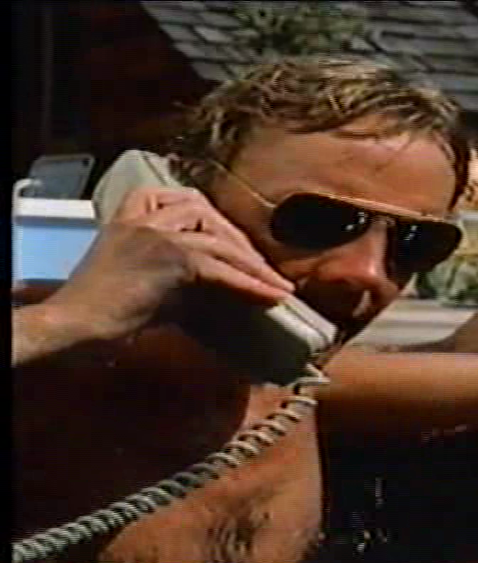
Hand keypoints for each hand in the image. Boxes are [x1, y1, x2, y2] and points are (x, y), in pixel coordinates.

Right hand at [44, 186, 293, 340]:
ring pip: (220, 241)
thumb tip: (225, 282)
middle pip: (208, 214)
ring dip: (253, 265)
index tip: (235, 243)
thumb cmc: (105, 309)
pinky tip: (272, 296)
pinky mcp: (173, 259)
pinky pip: (222, 269)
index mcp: (132, 213)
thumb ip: (181, 269)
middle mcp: (146, 216)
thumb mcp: (147, 275)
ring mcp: (159, 233)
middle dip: (239, 242)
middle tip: (262, 270)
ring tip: (276, 286)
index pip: (185, 200)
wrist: (76, 324)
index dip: (216, 221)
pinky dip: (251, 284)